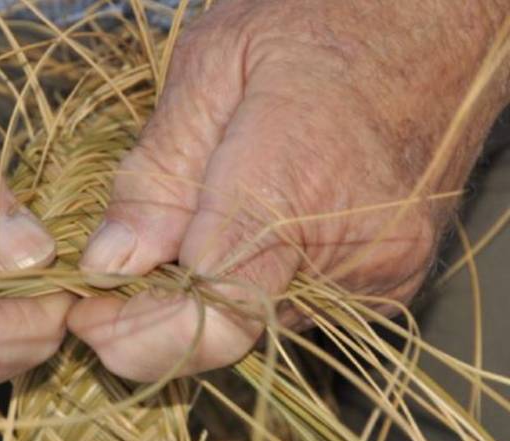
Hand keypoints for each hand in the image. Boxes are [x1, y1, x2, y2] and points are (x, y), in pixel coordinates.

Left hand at [69, 0, 509, 380]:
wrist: (432, 25)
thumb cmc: (319, 23)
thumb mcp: (212, 68)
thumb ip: (157, 175)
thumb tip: (108, 265)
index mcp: (296, 184)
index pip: (210, 313)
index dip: (133, 332)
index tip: (86, 313)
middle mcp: (351, 250)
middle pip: (226, 330)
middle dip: (156, 315)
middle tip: (121, 272)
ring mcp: (379, 274)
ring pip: (257, 324)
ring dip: (204, 297)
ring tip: (188, 229)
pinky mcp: (390, 283)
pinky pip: (293, 307)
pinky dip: (251, 286)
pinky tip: (239, 232)